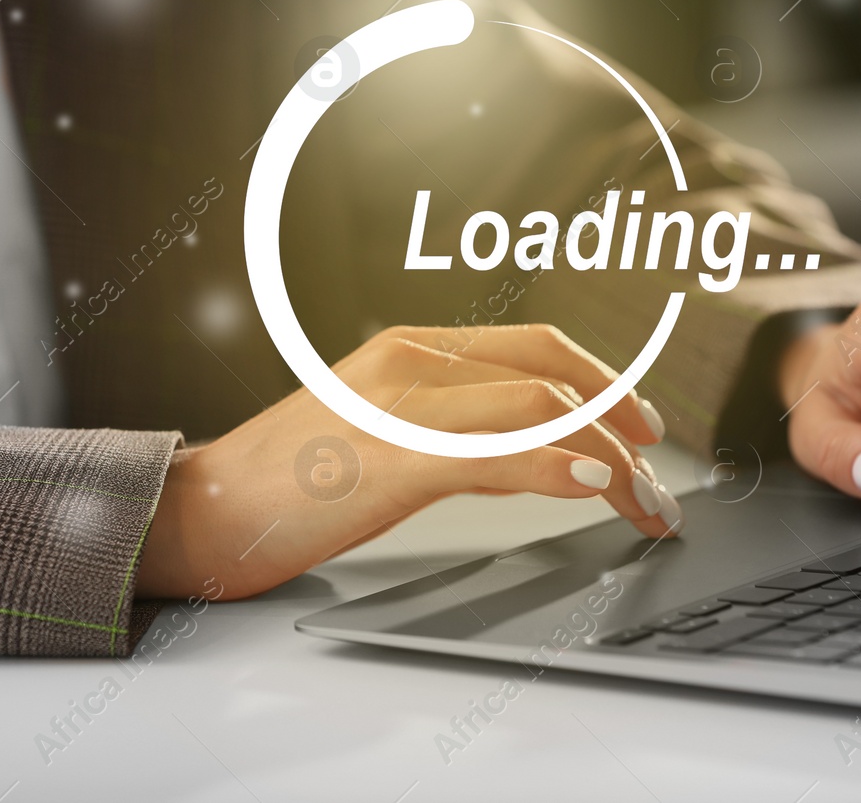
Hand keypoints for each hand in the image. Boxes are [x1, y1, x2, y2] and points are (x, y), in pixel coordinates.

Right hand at [136, 324, 677, 599]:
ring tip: (645, 506)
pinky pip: (501, 454)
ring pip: (542, 411)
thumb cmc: (286, 482)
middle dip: (624, 426)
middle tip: (658, 482)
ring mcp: (404, 404)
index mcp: (412, 349)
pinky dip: (562, 467)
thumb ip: (452, 430)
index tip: (643, 430)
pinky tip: (598, 487)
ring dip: (612, 461)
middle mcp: (414, 360)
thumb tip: (530, 454)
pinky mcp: (394, 457)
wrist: (202, 512)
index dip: (606, 383)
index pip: (538, 349)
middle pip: (554, 375)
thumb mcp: (380, 434)